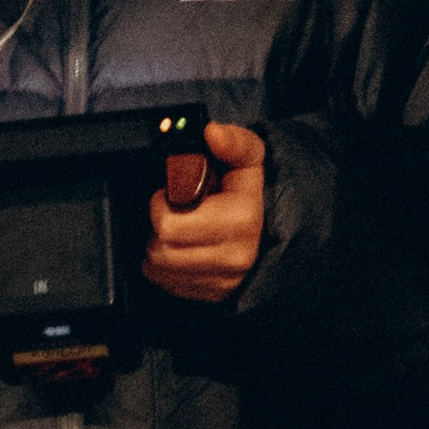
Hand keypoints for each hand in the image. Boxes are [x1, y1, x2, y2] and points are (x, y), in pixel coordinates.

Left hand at [143, 121, 266, 303]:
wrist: (271, 230)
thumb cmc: (251, 193)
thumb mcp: (249, 157)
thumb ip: (233, 142)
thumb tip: (213, 132)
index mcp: (240, 220)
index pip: (168, 223)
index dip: (160, 204)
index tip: (171, 195)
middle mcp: (234, 257)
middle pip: (160, 250)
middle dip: (157, 228)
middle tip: (172, 213)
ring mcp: (223, 281)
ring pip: (159, 270)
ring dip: (158, 249)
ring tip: (176, 231)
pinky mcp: (213, 296)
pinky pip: (167, 284)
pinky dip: (166, 268)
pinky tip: (180, 250)